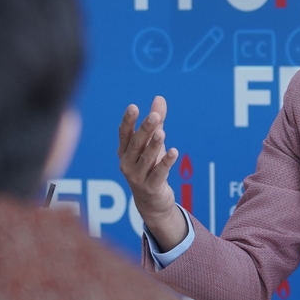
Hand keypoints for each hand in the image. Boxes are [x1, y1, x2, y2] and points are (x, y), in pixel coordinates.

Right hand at [118, 95, 187, 248]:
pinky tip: (174, 152)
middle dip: (145, 129)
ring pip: (146, 158)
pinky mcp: (150, 187)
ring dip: (154, 145)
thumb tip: (159, 98)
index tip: (134, 107)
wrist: (151, 202)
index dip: (128, 121)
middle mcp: (127, 163)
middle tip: (154, 116)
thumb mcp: (152, 144)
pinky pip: (158, 173)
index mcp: (125, 151)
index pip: (125, 134)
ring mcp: (137, 177)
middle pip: (136, 144)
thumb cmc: (150, 168)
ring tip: (162, 132)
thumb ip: (156, 122)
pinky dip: (166, 163)